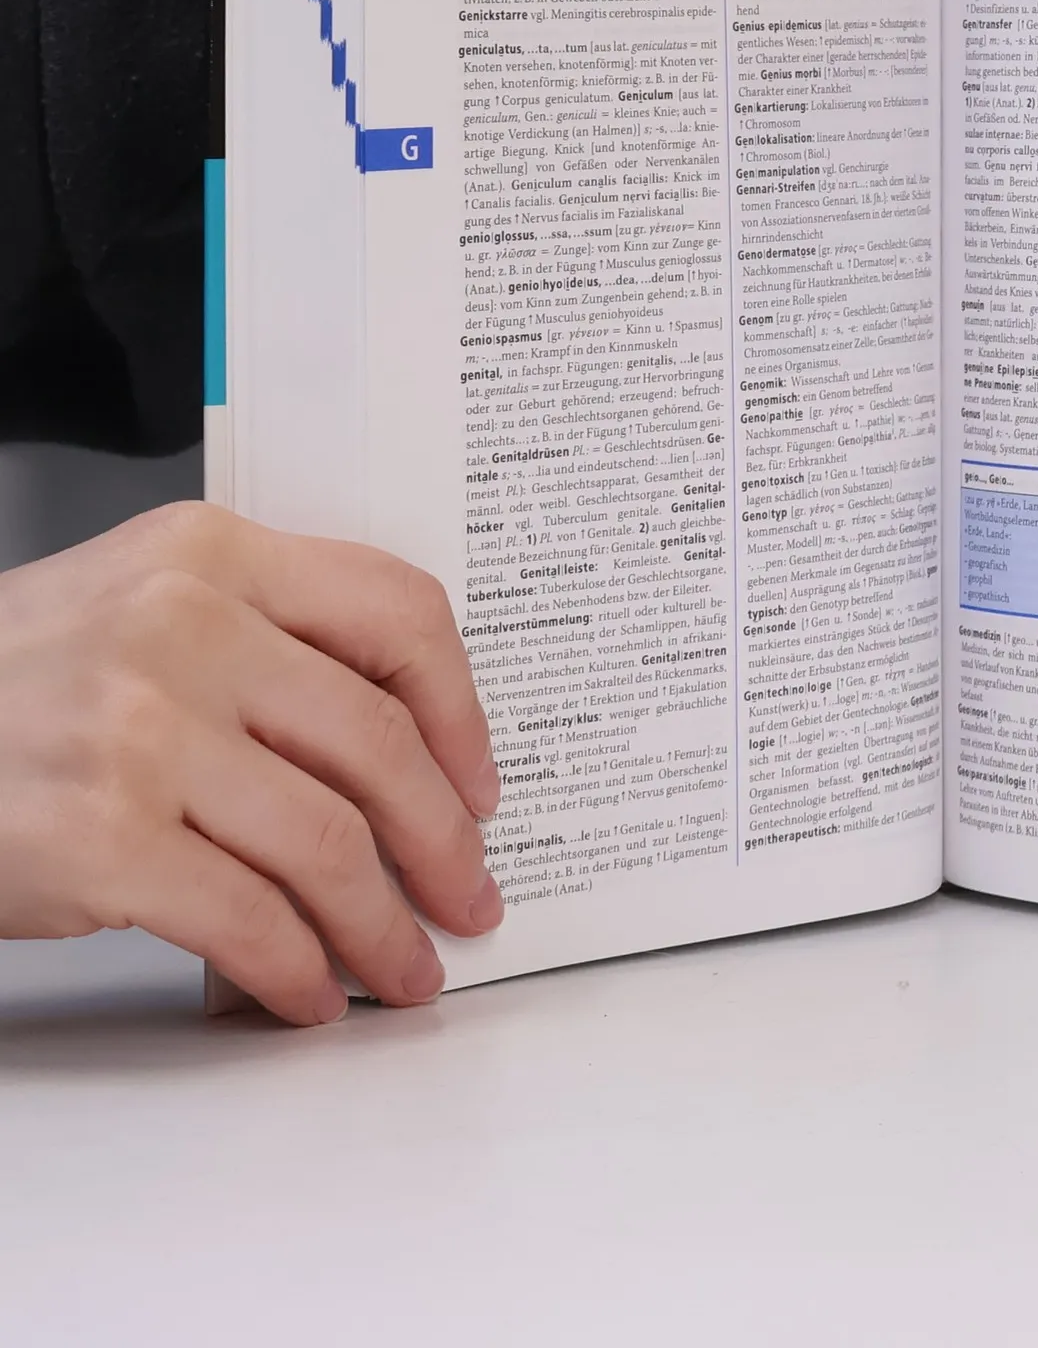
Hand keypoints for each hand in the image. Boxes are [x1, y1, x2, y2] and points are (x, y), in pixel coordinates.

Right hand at [0, 503, 501, 1024]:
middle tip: (469, 894)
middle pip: (378, 743)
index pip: (399, 611)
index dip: (462, 712)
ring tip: (406, 966)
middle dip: (444, 841)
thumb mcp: (147, 605)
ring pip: (328, 843)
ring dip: (384, 926)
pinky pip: (247, 919)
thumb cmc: (19, 680)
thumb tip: (409, 760)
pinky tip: (308, 994)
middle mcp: (186, 626)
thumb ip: (271, 642)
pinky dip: (296, 971)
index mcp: (214, 552)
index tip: (483, 782)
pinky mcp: (99, 836)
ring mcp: (141, 731)